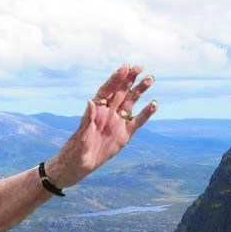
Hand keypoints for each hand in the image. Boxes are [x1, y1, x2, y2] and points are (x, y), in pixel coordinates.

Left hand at [50, 65, 155, 187]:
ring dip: (139, 91)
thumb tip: (91, 101)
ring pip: (131, 103)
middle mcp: (108, 113)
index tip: (124, 68)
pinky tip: (154, 104)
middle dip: (130, 79)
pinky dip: (146, 113)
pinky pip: (137, 122)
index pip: (107, 90)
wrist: (80, 165)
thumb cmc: (76, 149)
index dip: (115, 79)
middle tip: (140, 67)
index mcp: (96, 110)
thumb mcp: (80, 135)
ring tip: (150, 79)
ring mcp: (117, 122)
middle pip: (120, 92)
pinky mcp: (125, 134)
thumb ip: (87, 118)